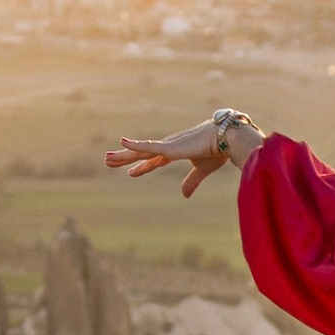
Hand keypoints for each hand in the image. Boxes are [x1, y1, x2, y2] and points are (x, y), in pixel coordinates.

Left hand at [104, 110, 263, 197]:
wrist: (227, 139)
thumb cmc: (218, 151)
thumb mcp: (203, 169)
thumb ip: (192, 181)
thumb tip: (184, 195)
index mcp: (176, 151)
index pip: (155, 160)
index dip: (142, 167)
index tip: (130, 172)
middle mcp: (169, 146)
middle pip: (142, 154)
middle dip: (125, 157)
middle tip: (108, 160)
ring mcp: (168, 146)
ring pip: (140, 151)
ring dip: (123, 154)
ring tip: (107, 158)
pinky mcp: (170, 147)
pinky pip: (149, 147)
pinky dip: (135, 145)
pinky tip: (123, 142)